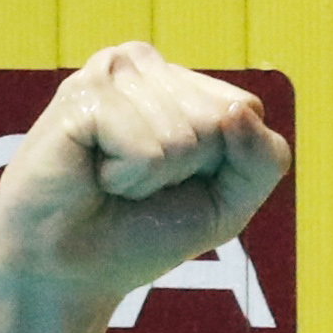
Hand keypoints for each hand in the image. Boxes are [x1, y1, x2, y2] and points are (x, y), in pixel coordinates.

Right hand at [0, 41, 291, 309]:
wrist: (68, 268)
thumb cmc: (143, 231)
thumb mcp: (228, 204)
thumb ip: (263, 159)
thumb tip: (237, 111)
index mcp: (180, 82)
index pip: (245, 108)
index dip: (223, 165)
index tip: (177, 181)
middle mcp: (143, 65)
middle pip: (220, 117)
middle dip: (189, 169)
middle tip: (138, 182)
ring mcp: (108, 73)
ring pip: (185, 134)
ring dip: (153, 177)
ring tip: (113, 178)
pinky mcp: (82, 95)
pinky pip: (147, 149)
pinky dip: (128, 178)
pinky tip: (95, 174)